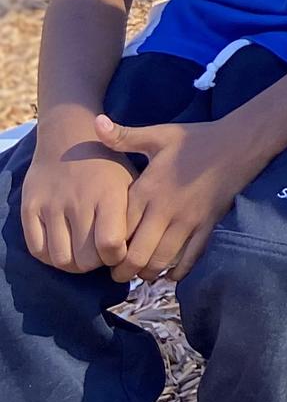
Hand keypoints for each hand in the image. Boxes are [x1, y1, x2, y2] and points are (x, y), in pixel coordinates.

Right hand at [20, 122, 134, 273]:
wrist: (69, 137)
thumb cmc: (108, 165)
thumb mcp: (132, 180)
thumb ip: (136, 214)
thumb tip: (142, 250)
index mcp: (109, 195)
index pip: (111, 245)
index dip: (118, 257)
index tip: (121, 251)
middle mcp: (78, 201)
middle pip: (86, 259)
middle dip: (97, 263)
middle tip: (102, 254)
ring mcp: (51, 205)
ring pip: (61, 259)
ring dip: (74, 264)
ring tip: (83, 254)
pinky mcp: (30, 208)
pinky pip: (37, 250)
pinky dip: (51, 257)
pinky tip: (65, 248)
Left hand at [91, 113, 266, 283]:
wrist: (241, 142)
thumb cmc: (196, 139)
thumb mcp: (159, 134)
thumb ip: (124, 136)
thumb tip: (96, 122)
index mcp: (148, 189)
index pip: (119, 229)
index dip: (107, 246)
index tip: (102, 252)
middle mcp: (166, 210)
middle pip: (137, 253)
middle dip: (123, 270)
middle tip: (117, 274)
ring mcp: (189, 220)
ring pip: (162, 259)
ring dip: (148, 272)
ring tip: (140, 274)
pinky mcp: (209, 225)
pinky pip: (192, 257)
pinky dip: (179, 272)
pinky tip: (170, 275)